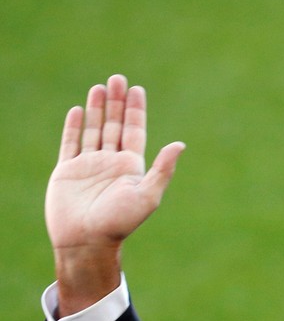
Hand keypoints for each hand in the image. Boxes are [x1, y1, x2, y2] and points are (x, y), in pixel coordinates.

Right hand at [46, 75, 183, 315]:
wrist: (87, 241)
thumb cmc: (120, 222)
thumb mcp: (147, 195)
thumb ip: (162, 169)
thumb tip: (180, 144)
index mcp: (131, 167)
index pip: (134, 131)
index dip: (136, 110)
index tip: (137, 89)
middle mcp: (111, 163)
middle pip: (115, 125)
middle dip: (117, 102)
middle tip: (118, 78)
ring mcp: (89, 166)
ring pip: (94, 130)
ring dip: (98, 109)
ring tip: (100, 87)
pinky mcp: (67, 171)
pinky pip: (71, 143)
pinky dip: (75, 127)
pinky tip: (79, 111)